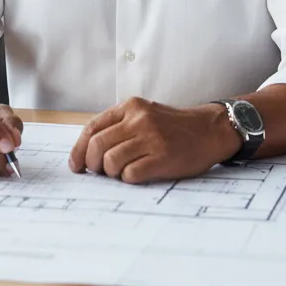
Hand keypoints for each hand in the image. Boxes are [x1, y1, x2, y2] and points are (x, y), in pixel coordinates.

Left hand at [68, 97, 238, 183]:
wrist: (209, 130)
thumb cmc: (172, 127)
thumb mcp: (144, 115)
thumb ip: (119, 126)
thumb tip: (87, 152)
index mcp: (130, 107)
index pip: (92, 128)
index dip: (79, 149)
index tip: (76, 165)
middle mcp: (138, 120)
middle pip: (97, 146)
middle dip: (92, 164)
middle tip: (99, 172)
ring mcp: (151, 138)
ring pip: (111, 161)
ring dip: (112, 173)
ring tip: (122, 172)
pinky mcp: (162, 157)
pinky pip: (130, 174)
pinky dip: (128, 179)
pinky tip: (137, 175)